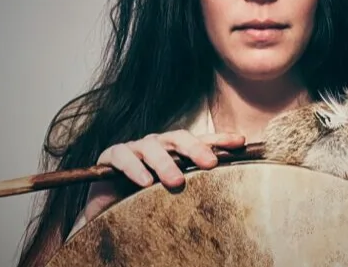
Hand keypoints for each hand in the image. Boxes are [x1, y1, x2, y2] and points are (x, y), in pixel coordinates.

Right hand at [83, 131, 244, 221]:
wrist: (107, 208)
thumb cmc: (144, 199)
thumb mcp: (172, 193)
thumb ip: (195, 188)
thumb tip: (230, 192)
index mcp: (175, 150)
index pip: (201, 140)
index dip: (220, 140)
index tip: (240, 142)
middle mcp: (158, 144)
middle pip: (179, 138)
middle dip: (196, 148)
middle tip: (210, 164)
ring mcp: (135, 148)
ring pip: (152, 147)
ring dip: (165, 163)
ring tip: (177, 182)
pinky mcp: (112, 156)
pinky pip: (123, 156)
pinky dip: (134, 168)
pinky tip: (145, 182)